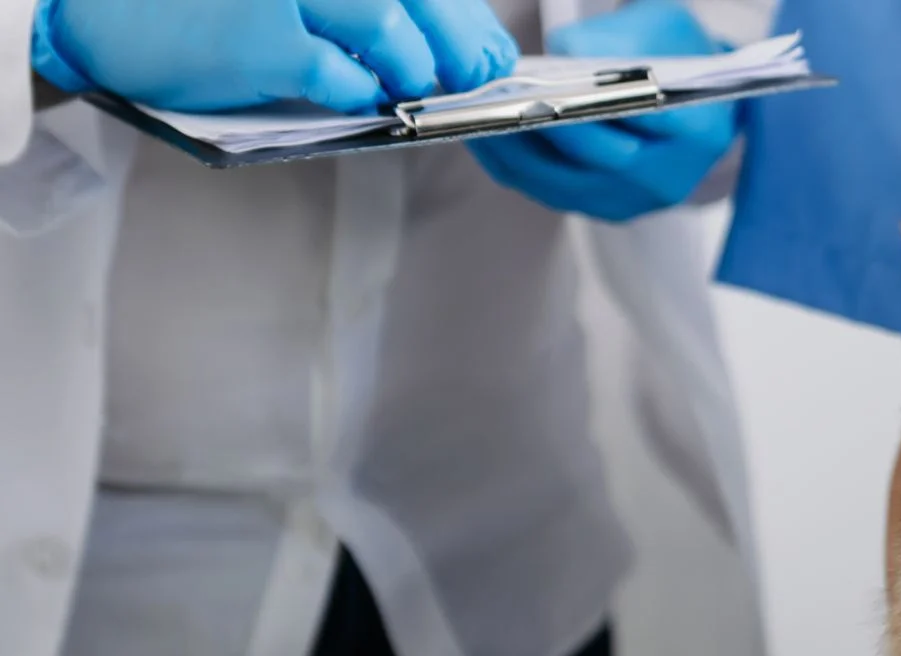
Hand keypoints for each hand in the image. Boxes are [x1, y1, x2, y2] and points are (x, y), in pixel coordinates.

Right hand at [31, 0, 517, 113]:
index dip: (467, 17)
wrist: (105, 9)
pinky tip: (357, 96)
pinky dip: (360, 94)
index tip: (490, 51)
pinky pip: (341, 77)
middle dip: (457, 44)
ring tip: (407, 85)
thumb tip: (458, 40)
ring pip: (389, 31)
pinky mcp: (262, 41)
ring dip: (410, 67)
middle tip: (468, 77)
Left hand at [468, 0, 738, 222]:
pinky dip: (513, 164)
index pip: (635, 115)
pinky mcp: (606, 211)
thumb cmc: (677, 57)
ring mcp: (636, 200)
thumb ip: (616, 38)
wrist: (696, 103)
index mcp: (698, 128)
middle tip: (489, 94)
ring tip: (473, 112)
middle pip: (592, 152)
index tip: (534, 79)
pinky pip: (548, 192)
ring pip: (560, 180)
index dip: (582, 98)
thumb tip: (561, 55)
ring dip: (511, 147)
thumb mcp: (659, 25)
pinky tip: (485, 133)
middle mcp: (667, 175)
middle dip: (536, 120)